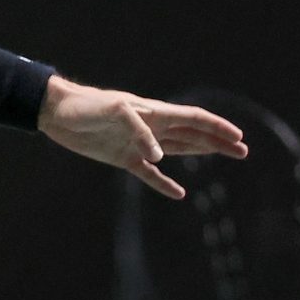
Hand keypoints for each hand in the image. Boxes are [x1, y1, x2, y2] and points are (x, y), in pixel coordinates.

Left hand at [37, 78, 247, 198]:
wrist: (57, 113)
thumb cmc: (87, 106)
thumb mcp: (114, 110)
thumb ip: (138, 130)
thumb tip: (158, 156)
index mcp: (154, 113)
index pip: (194, 119)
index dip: (216, 127)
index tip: (238, 137)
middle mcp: (152, 128)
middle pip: (192, 134)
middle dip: (218, 141)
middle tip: (242, 151)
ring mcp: (138, 144)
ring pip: (177, 150)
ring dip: (201, 152)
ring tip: (225, 155)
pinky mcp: (122, 158)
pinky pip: (148, 174)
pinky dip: (163, 183)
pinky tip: (178, 193)